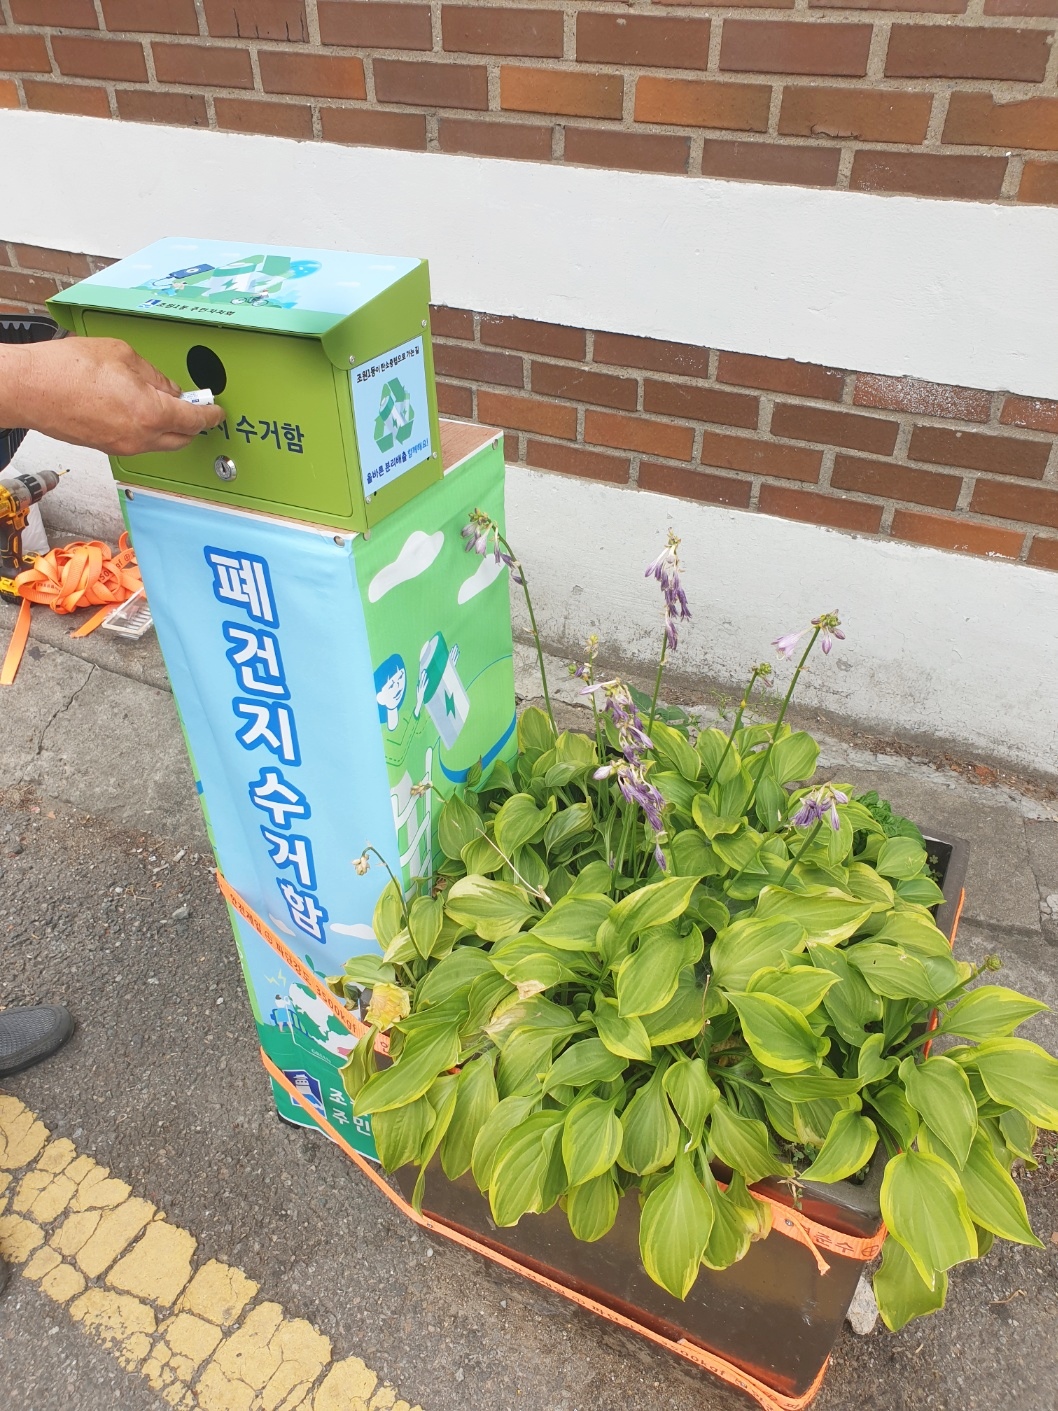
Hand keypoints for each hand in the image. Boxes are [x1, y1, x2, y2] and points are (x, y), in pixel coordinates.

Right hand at [0, 336, 225, 454]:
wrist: (29, 388)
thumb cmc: (67, 368)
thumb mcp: (122, 355)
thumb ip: (153, 374)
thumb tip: (169, 387)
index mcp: (151, 413)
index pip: (195, 420)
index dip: (210, 415)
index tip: (217, 411)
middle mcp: (140, 437)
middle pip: (182, 438)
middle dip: (193, 424)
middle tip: (194, 405)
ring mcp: (122, 446)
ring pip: (160, 443)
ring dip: (169, 427)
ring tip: (163, 403)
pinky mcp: (106, 447)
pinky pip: (139, 442)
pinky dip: (148, 429)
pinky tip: (139, 410)